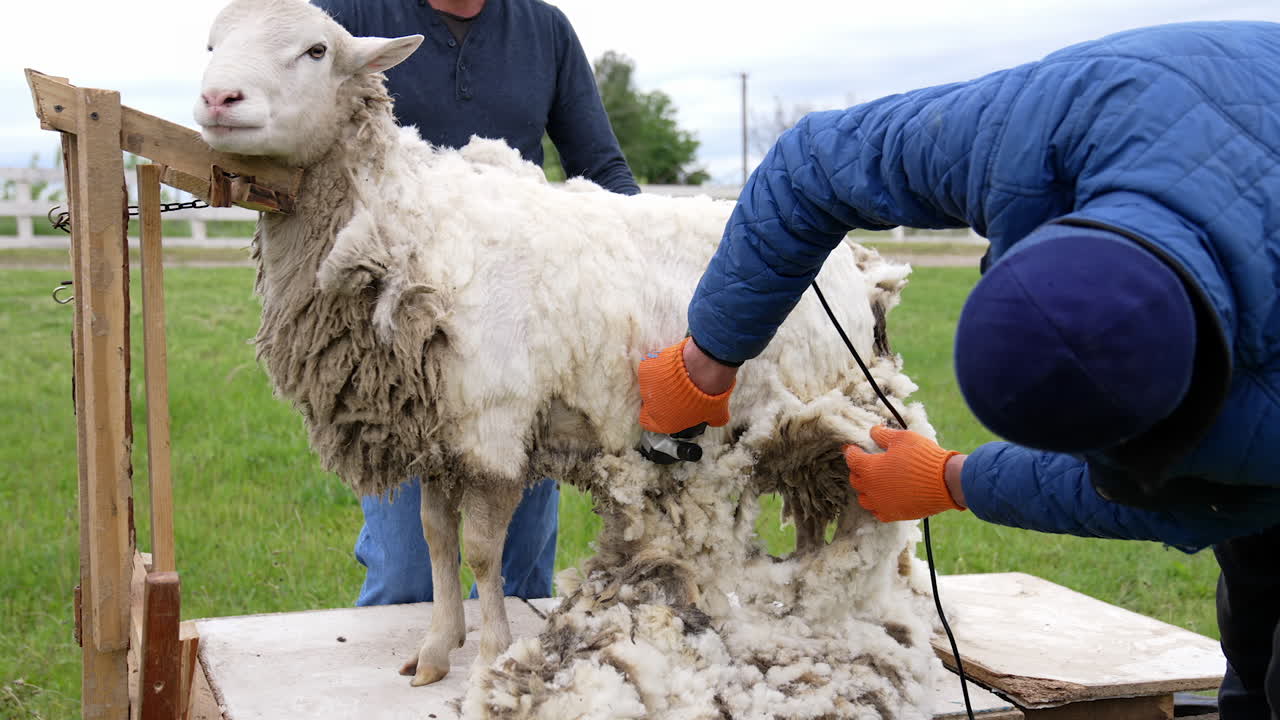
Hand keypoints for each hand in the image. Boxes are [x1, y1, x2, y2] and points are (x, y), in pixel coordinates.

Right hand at [638, 337, 735, 434]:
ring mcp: (647, 388)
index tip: (667, 409)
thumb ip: (712, 420)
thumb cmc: (709, 393)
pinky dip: (659, 366)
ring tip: (677, 376)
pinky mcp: (647, 369)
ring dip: (660, 382)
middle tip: (675, 390)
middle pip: (649, 405)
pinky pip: (651, 369)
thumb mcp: (716, 413)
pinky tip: (674, 364)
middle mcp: (652, 408)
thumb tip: (715, 420)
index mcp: (664, 423)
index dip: (658, 417)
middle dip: (660, 398)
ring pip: (650, 386)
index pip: (649, 424)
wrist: (703, 368)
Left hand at [844, 426, 965, 521]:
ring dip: (866, 489)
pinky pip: (878, 512)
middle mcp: (871, 489)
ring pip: (864, 499)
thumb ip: (883, 435)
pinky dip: (878, 504)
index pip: (852, 459)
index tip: (852, 448)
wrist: (945, 482)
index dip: (851, 451)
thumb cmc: (922, 457)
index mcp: (869, 469)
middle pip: (856, 480)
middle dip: (858, 470)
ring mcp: (881, 504)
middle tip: (864, 463)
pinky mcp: (894, 515)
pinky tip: (884, 498)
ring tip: (873, 482)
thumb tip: (873, 431)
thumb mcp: (902, 438)